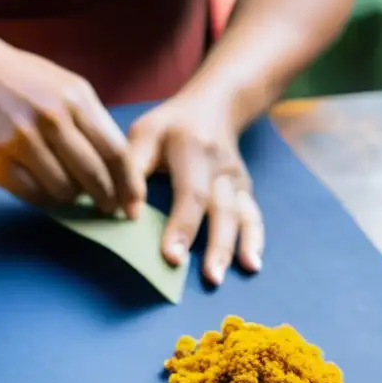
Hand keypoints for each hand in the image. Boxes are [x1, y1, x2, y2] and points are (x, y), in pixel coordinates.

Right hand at [0, 36, 144, 216]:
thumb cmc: (30, 83)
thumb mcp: (70, 88)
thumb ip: (96, 123)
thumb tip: (122, 172)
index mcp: (77, 99)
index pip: (116, 152)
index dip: (129, 185)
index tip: (134, 206)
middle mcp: (51, 118)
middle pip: (93, 175)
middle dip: (105, 199)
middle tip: (106, 207)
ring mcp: (21, 138)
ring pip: (63, 190)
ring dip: (71, 198)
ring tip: (69, 190)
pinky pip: (32, 194)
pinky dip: (44, 199)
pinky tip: (45, 188)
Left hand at [128, 94, 263, 285]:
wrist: (214, 105)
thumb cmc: (170, 126)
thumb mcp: (144, 134)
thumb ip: (131, 169)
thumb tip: (126, 213)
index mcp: (192, 149)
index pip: (190, 192)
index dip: (182, 225)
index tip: (172, 256)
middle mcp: (220, 166)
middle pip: (221, 209)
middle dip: (215, 245)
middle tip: (208, 277)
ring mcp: (237, 179)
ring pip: (240, 216)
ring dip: (234, 248)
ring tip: (223, 276)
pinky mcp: (245, 189)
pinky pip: (253, 215)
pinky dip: (255, 240)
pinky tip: (252, 264)